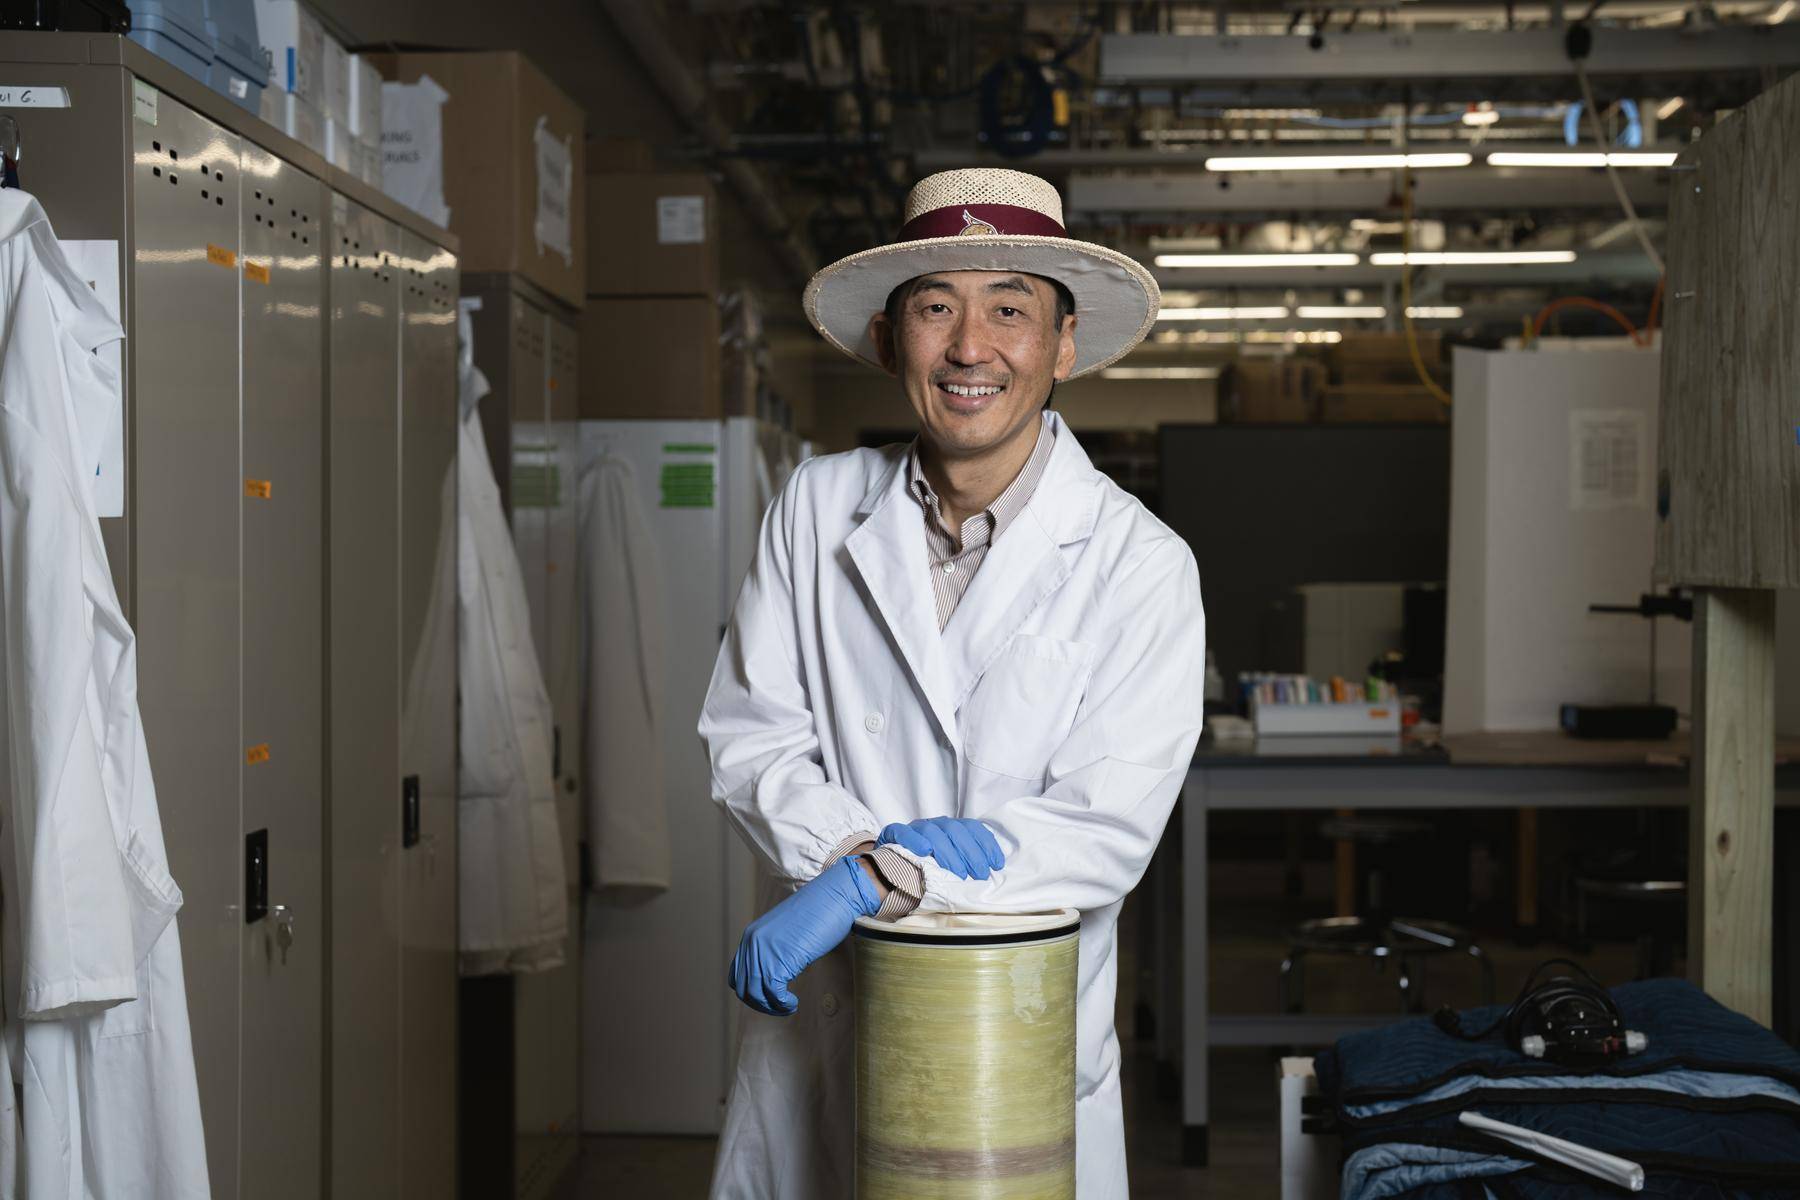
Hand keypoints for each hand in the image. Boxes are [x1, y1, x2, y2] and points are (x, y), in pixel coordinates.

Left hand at [728, 857, 881, 1015]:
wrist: (834, 898)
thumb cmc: (817, 913)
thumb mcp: (786, 932)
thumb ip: (773, 950)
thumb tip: (774, 977)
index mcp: (751, 936)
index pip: (737, 975)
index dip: (750, 992)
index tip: (768, 997)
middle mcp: (752, 944)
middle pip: (744, 988)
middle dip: (761, 1003)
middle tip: (780, 1006)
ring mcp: (764, 953)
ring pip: (756, 994)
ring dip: (772, 1006)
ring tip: (788, 1006)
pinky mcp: (780, 961)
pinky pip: (773, 994)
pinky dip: (782, 1004)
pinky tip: (793, 1002)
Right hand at [877, 817, 1005, 879]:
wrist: (886, 869)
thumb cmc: (923, 871)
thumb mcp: (948, 866)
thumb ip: (964, 863)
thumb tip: (990, 872)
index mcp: (949, 828)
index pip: (971, 828)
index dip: (986, 844)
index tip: (996, 864)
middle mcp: (933, 824)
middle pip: (954, 830)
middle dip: (971, 852)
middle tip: (980, 874)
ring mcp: (913, 827)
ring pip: (932, 831)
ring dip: (948, 851)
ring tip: (958, 872)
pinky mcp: (892, 833)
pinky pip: (903, 832)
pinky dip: (914, 839)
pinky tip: (924, 851)